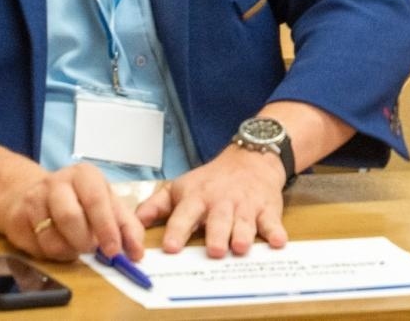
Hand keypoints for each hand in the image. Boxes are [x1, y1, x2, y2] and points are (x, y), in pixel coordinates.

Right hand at [4, 163, 146, 262]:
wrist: (33, 193)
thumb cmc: (79, 201)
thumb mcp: (107, 205)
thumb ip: (127, 227)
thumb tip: (137, 253)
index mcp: (85, 175)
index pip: (96, 200)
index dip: (106, 228)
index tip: (113, 251)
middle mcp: (57, 182)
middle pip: (70, 217)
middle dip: (83, 241)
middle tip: (90, 250)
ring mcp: (34, 199)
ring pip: (51, 237)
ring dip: (68, 251)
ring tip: (74, 247)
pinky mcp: (18, 219)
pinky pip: (36, 247)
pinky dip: (51, 254)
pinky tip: (57, 245)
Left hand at [135, 145, 286, 258]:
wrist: (251, 159)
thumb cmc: (212, 180)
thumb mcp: (181, 187)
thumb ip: (156, 206)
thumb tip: (130, 223)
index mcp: (197, 199)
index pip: (184, 215)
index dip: (177, 231)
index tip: (170, 247)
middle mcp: (221, 202)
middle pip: (218, 220)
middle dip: (216, 234)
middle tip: (213, 250)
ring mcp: (245, 206)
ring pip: (244, 222)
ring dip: (243, 234)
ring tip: (240, 247)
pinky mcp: (267, 209)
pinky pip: (272, 221)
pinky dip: (276, 231)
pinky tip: (278, 241)